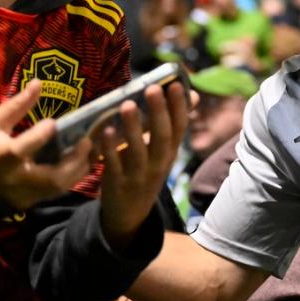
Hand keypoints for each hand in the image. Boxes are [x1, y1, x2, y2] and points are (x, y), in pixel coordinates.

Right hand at [0, 79, 91, 209]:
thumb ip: (17, 106)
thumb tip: (38, 83)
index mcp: (2, 158)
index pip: (21, 149)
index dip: (39, 136)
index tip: (53, 123)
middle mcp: (16, 180)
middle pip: (50, 177)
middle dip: (73, 160)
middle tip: (86, 141)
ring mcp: (25, 195)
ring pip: (58, 188)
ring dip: (78, 169)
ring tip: (89, 151)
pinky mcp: (31, 202)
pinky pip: (56, 192)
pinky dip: (72, 178)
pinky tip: (80, 162)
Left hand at [99, 81, 188, 250]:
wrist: (129, 216)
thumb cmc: (146, 172)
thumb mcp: (164, 151)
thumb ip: (173, 124)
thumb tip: (193, 94)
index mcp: (170, 153)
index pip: (179, 128)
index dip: (179, 107)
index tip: (175, 84)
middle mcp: (159, 164)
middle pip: (162, 137)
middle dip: (158, 112)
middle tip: (152, 88)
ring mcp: (138, 175)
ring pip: (138, 151)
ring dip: (133, 127)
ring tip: (127, 104)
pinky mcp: (117, 183)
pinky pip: (114, 164)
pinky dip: (110, 148)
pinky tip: (106, 130)